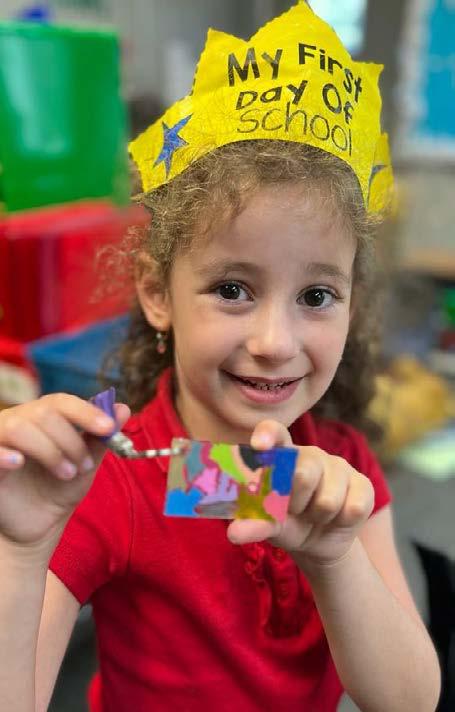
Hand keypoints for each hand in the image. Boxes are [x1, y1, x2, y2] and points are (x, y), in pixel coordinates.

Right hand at [0, 393, 129, 551]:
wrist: (36, 528)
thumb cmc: (58, 490)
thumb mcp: (85, 465)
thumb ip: (101, 438)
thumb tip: (123, 408)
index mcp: (42, 417)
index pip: (61, 402)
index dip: (86, 412)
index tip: (108, 428)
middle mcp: (18, 422)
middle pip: (43, 413)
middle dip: (71, 440)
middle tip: (85, 467)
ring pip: (19, 427)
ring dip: (49, 450)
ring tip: (66, 474)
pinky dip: (5, 454)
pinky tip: (19, 462)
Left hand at [227, 419, 373, 568]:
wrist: (319, 542)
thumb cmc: (286, 522)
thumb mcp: (269, 524)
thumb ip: (253, 525)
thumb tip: (233, 533)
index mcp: (282, 454)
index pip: (275, 433)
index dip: (268, 434)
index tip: (259, 445)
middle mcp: (310, 454)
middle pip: (303, 473)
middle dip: (295, 503)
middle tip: (293, 509)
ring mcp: (339, 466)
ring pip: (328, 500)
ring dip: (318, 517)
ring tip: (314, 515)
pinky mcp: (363, 484)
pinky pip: (353, 508)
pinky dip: (341, 522)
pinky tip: (337, 518)